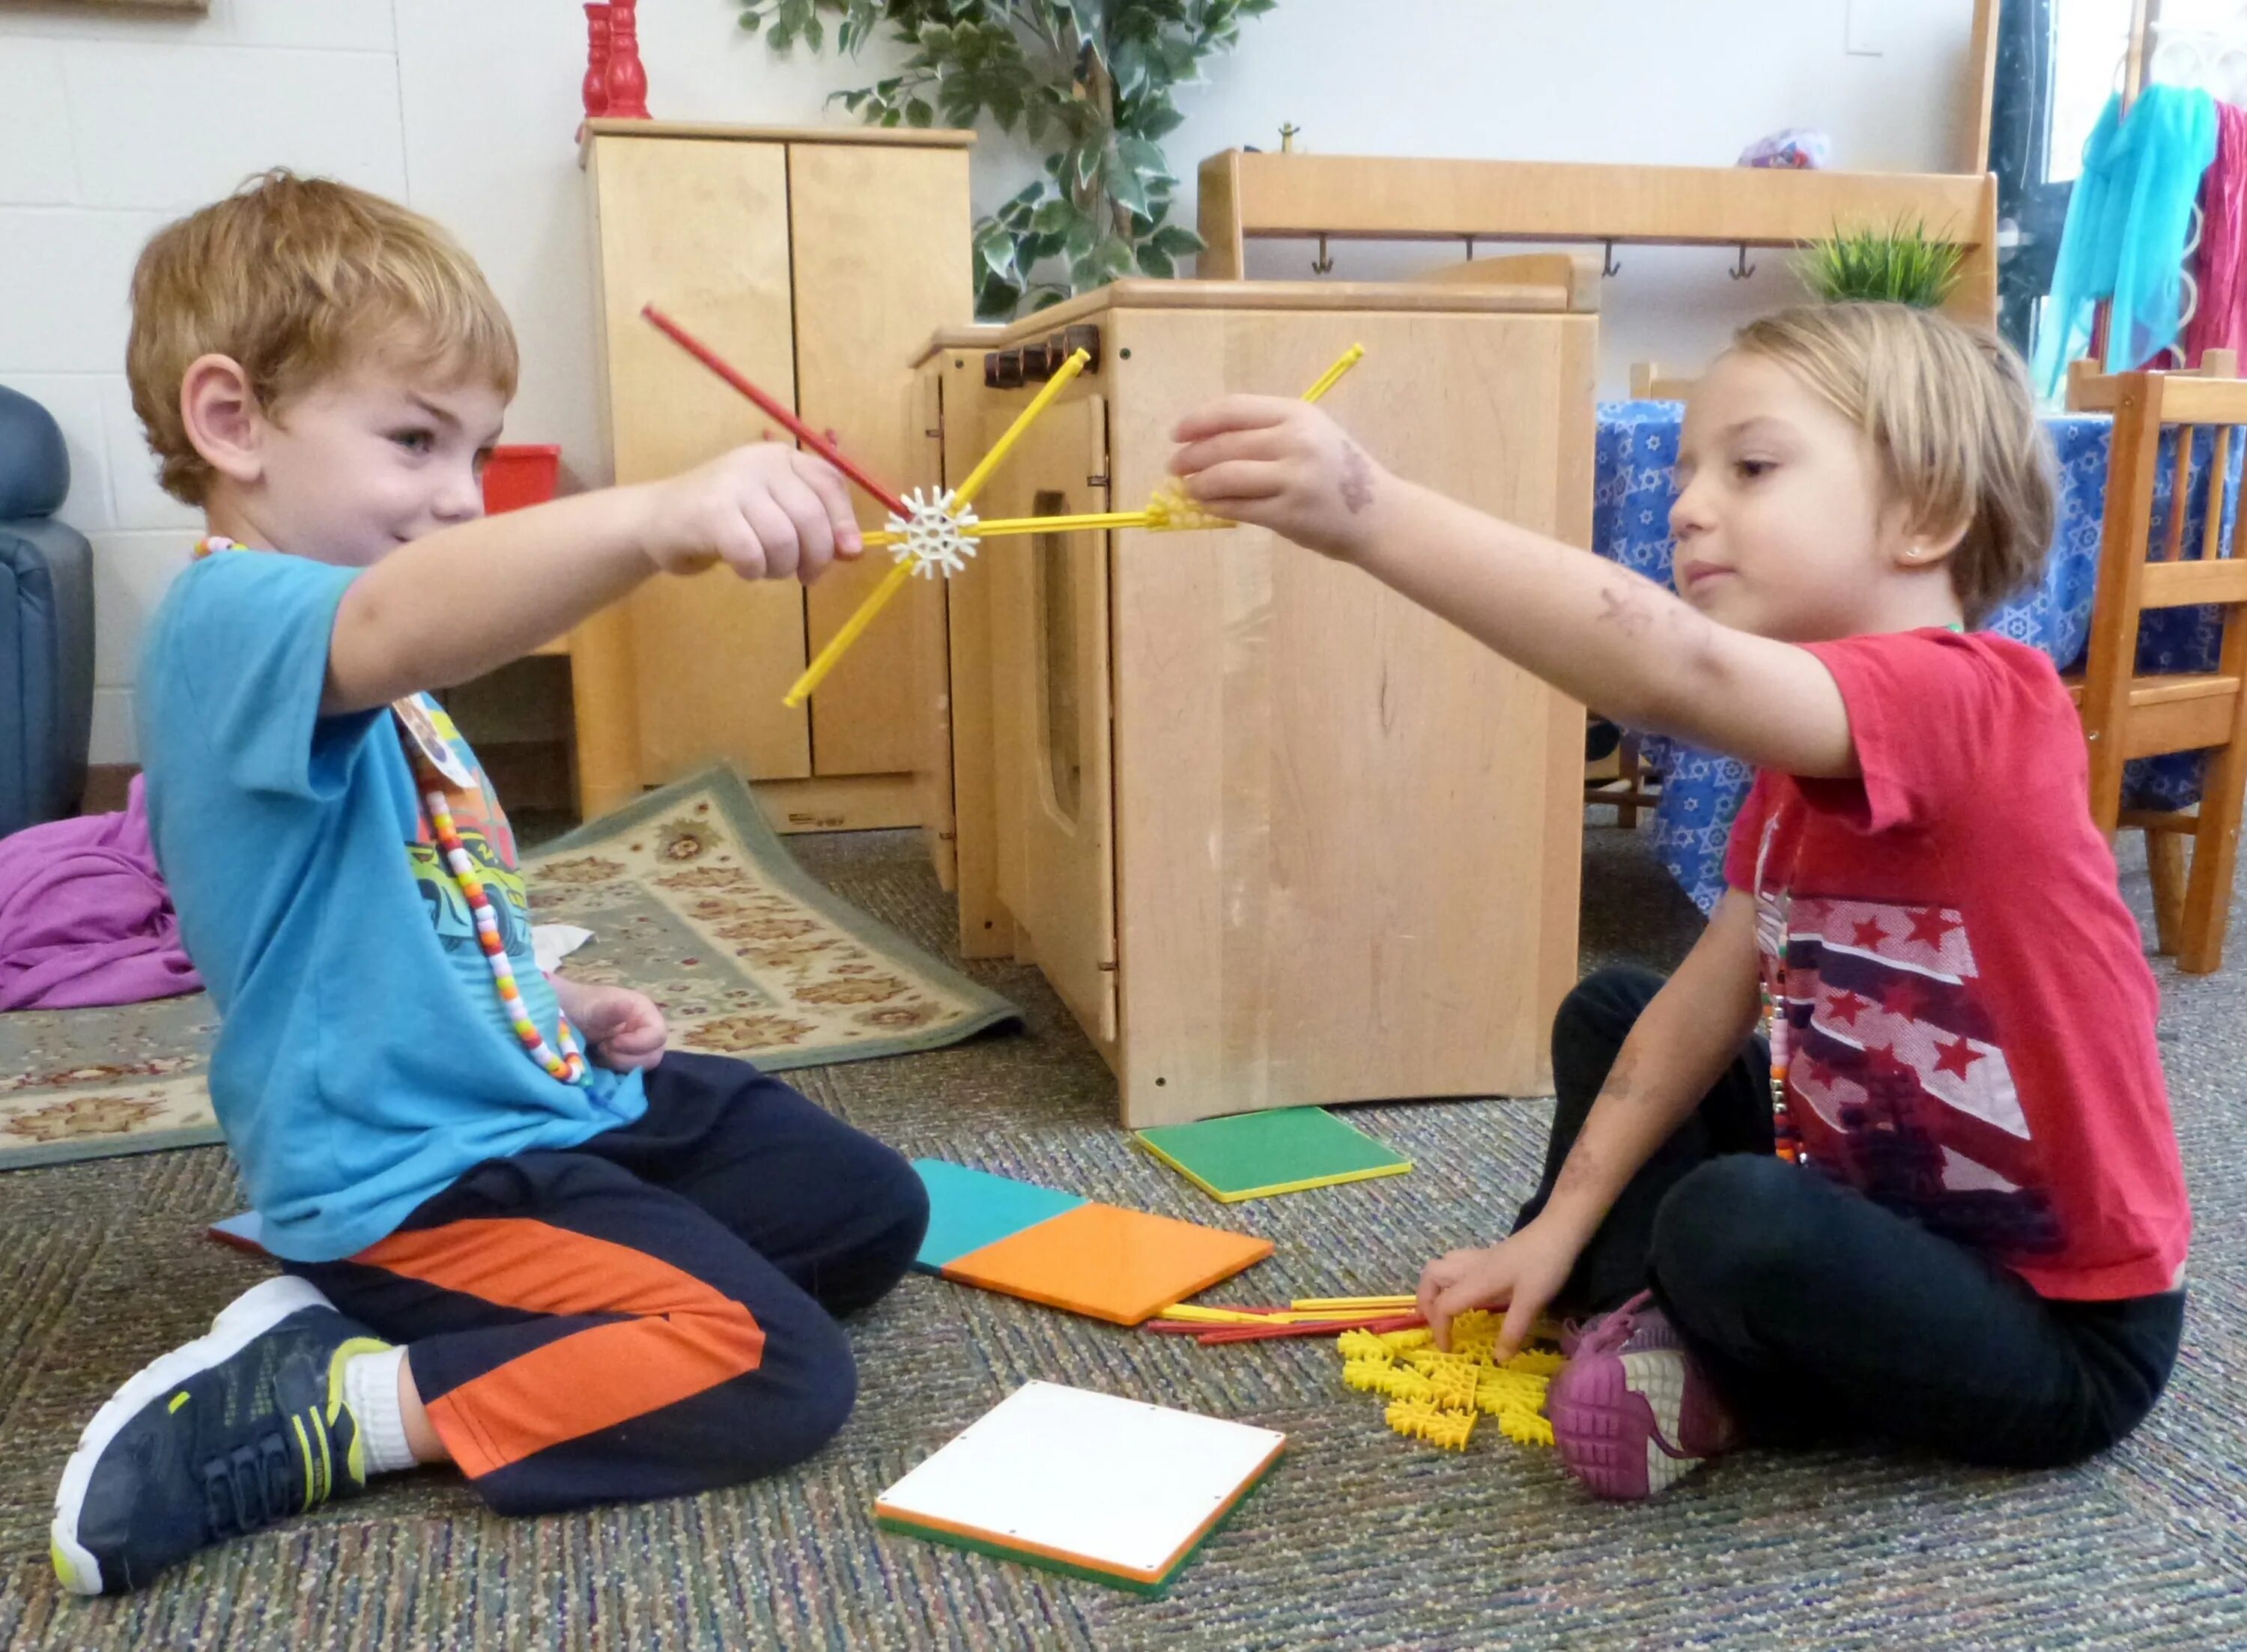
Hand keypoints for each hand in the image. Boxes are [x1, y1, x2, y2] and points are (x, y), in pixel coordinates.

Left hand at [552, 979, 667, 1071]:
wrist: (566, 1016)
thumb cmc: (583, 1006)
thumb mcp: (597, 1005)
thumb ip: (614, 1007)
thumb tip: (629, 1006)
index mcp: (646, 1013)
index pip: (658, 1035)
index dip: (638, 1043)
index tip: (611, 1043)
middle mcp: (648, 1032)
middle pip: (654, 1055)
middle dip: (626, 1057)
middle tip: (603, 1048)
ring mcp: (639, 1048)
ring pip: (642, 1067)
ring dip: (619, 1064)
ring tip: (600, 1051)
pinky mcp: (628, 1061)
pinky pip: (630, 1073)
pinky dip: (615, 1070)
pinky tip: (600, 1060)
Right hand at [638, 443, 862, 582]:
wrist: (656, 520)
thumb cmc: (724, 520)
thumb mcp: (774, 514)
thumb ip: (815, 526)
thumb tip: (854, 551)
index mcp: (781, 457)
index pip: (829, 483)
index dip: (844, 521)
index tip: (847, 554)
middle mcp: (759, 462)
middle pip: (810, 516)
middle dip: (816, 556)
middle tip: (805, 575)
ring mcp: (733, 484)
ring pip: (784, 540)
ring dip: (782, 568)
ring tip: (768, 569)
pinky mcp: (711, 512)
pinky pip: (752, 554)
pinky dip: (754, 571)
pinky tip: (744, 569)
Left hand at [1169, 396, 1395, 562]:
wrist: (1379, 515)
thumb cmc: (1338, 473)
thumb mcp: (1311, 434)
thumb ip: (1266, 431)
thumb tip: (1205, 439)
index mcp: (1297, 413)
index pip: (1233, 410)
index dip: (1198, 421)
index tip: (1177, 433)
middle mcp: (1295, 440)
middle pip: (1224, 444)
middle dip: (1191, 456)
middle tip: (1175, 466)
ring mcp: (1293, 478)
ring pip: (1226, 476)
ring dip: (1198, 484)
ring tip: (1189, 488)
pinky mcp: (1289, 513)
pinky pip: (1238, 507)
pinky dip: (1215, 506)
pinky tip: (1206, 506)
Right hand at [1415, 1216, 1583, 1357]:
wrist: (1558, 1231)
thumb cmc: (1544, 1265)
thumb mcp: (1532, 1302)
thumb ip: (1513, 1331)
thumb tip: (1498, 1359)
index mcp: (1476, 1281)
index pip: (1443, 1306)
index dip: (1440, 1330)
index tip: (1449, 1350)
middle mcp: (1470, 1268)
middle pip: (1430, 1278)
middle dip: (1425, 1303)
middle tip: (1437, 1324)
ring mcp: (1478, 1259)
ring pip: (1440, 1267)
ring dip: (1434, 1288)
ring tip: (1445, 1309)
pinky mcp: (1488, 1256)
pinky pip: (1455, 1266)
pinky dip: (1450, 1281)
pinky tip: (1467, 1293)